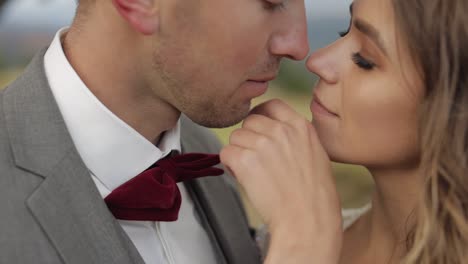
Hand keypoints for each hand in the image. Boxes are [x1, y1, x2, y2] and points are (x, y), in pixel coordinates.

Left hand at [220, 99, 341, 262]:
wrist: (308, 221)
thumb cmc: (314, 197)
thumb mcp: (315, 155)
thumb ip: (295, 138)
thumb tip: (273, 133)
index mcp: (301, 127)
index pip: (271, 105)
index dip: (260, 117)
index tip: (258, 130)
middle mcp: (281, 130)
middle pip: (249, 121)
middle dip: (248, 138)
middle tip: (256, 160)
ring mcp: (263, 144)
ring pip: (235, 137)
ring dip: (239, 153)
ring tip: (253, 173)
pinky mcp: (246, 160)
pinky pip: (226, 153)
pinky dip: (230, 166)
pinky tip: (244, 178)